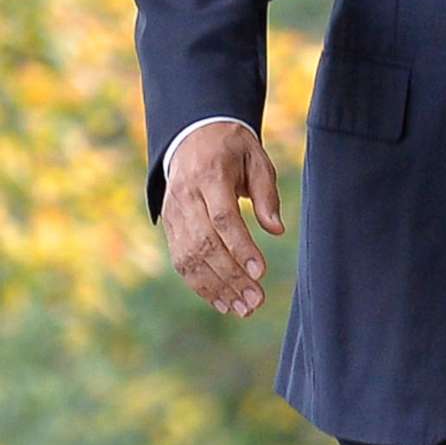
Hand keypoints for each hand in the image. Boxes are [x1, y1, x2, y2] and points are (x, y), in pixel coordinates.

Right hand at [161, 122, 284, 319]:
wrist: (191, 135)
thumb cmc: (232, 148)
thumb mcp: (256, 158)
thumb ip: (267, 193)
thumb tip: (276, 230)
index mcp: (209, 175)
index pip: (223, 218)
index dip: (240, 247)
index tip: (261, 272)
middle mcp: (185, 196)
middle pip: (205, 243)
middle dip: (230, 277)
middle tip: (256, 301)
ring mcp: (173, 213)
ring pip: (189, 258)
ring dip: (216, 288)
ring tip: (242, 309)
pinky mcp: (169, 226)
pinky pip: (181, 261)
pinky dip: (200, 285)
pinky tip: (222, 302)